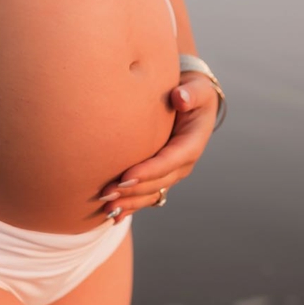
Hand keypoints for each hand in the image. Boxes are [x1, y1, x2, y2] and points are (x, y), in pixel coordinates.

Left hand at [96, 72, 219, 221]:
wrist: (193, 101)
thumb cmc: (193, 93)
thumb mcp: (197, 89)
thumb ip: (190, 93)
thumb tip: (180, 97)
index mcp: (191, 144)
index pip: (169, 161)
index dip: (148, 171)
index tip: (125, 175)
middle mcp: (183, 163)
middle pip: (157, 182)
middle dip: (132, 190)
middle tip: (106, 193)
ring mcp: (172, 172)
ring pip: (150, 193)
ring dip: (129, 202)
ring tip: (106, 207)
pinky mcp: (160, 175)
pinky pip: (146, 195)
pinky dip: (131, 206)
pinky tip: (113, 215)